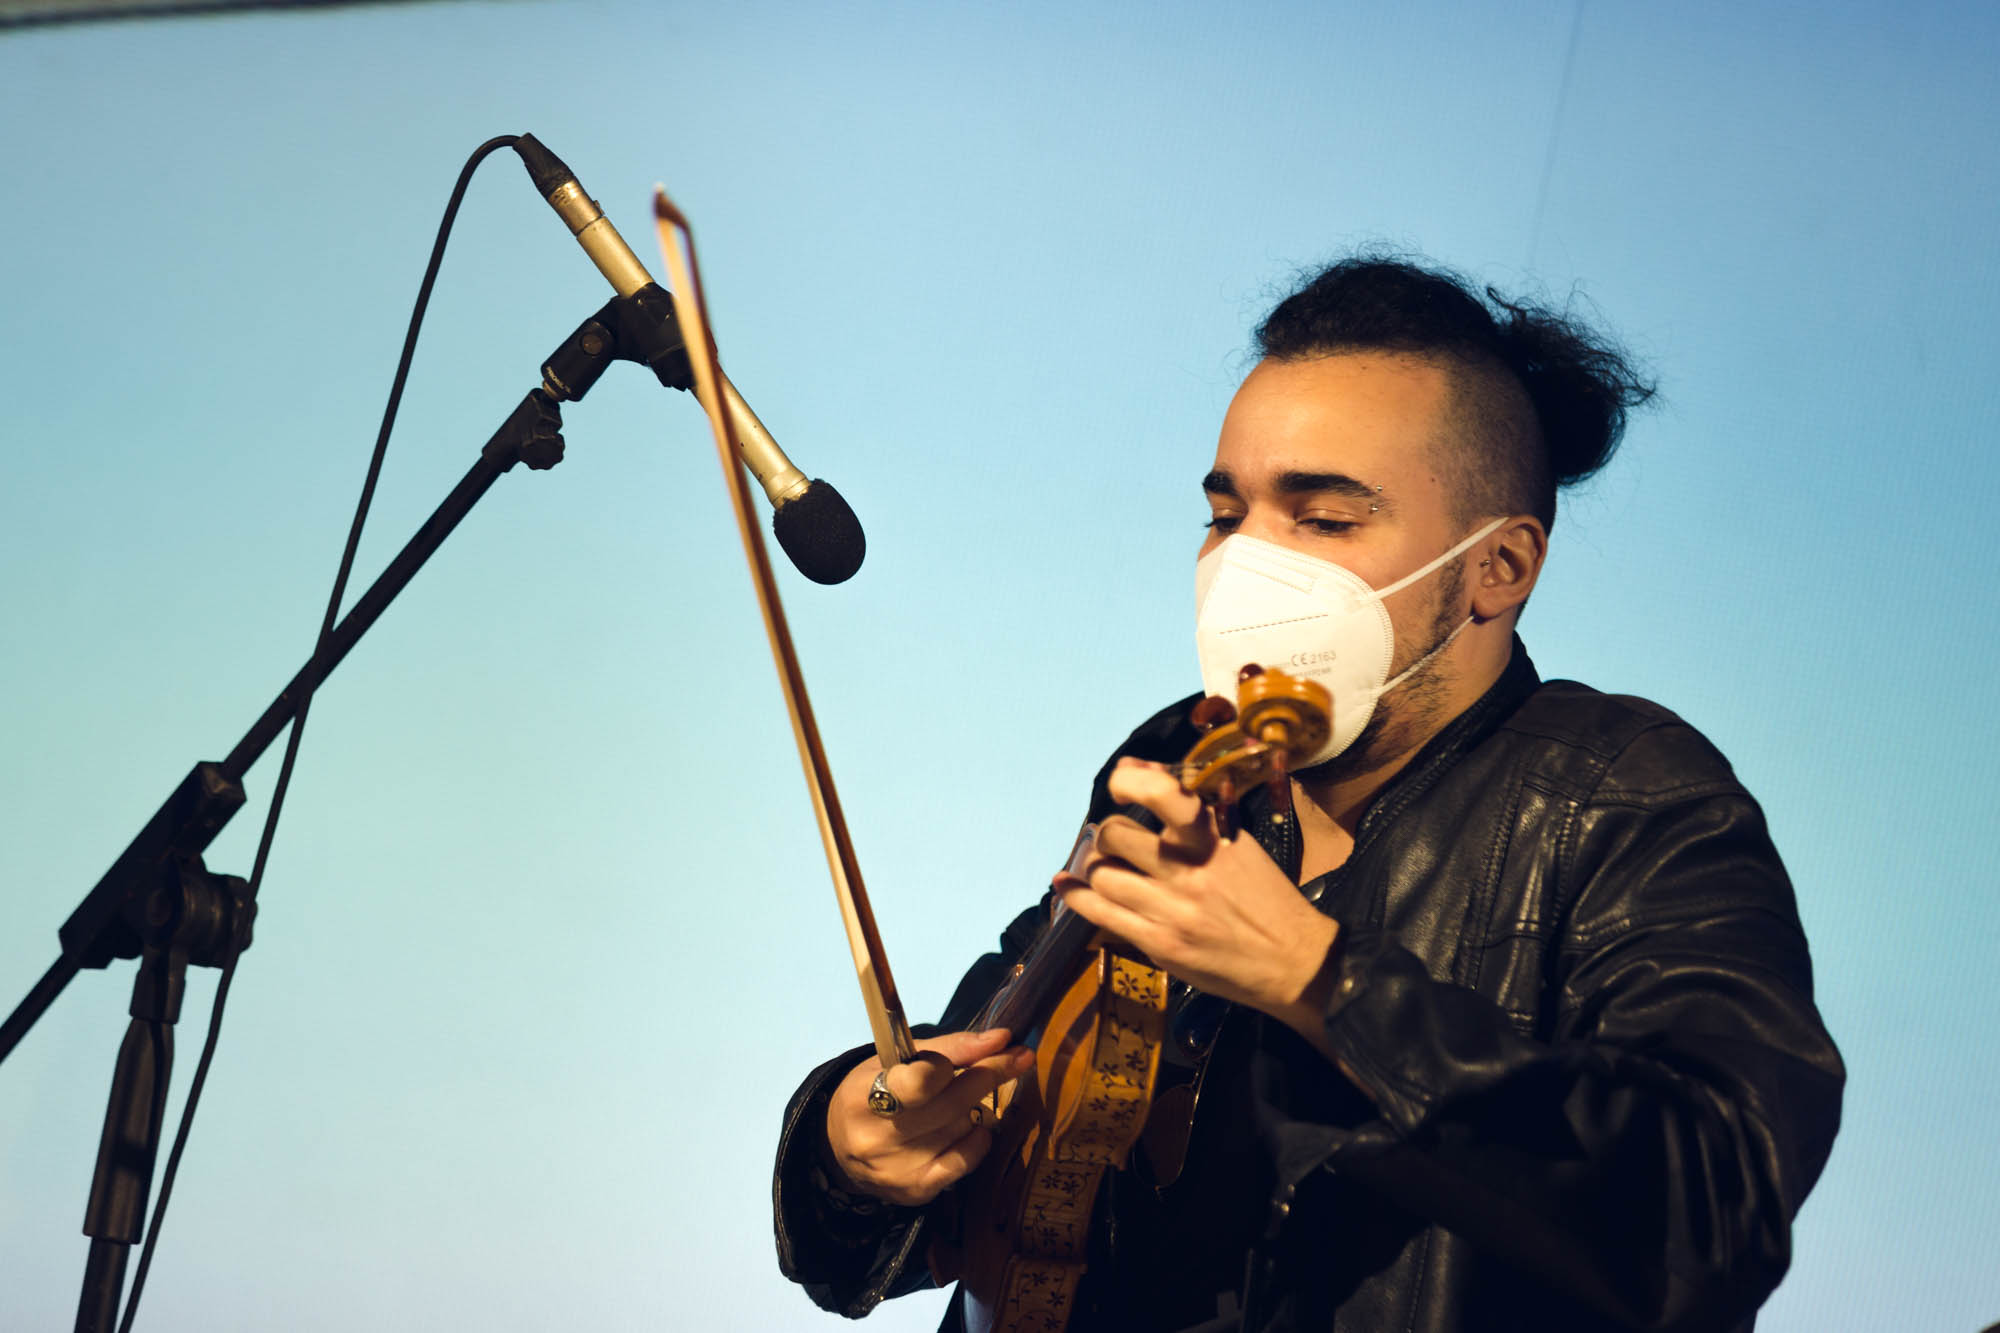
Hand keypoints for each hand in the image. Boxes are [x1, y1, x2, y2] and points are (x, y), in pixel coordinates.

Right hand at [825, 1028, 1034, 1206]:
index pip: (921, 1080)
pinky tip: (974, 1128)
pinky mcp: (915, 1190)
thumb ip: (948, 1048)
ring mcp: (896, 1169)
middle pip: (952, 1104)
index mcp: (862, 1094)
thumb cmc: (874, 1090)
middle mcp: (876, 1137)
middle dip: (990, 1075)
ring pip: (960, 1128)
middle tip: (1018, 1058)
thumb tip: (1002, 1038)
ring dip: (976, 1107)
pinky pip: (965, 1161)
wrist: (839, 1146)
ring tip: (967, 1098)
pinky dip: (978, 1140)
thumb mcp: (896, 1059)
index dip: (960, 1060)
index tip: (998, 1043)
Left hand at [1061, 759, 1339, 1040]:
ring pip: (1102, 873)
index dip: (1128, 781)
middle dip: (1105, 834)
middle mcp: (1190, 869)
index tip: (1120, 783)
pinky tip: (1068, 885)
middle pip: (1115, 835)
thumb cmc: (1265, 896)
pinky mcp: (1160, 944)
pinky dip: (1075, 895)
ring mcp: (1172, 909)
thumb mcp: (1239, 844)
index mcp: (1214, 838)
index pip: (1162, 793)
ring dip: (1094, 866)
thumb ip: (1192, 810)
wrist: (1293, 960)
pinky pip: (1100, 913)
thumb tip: (1136, 769)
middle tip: (1112, 842)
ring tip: (1102, 867)